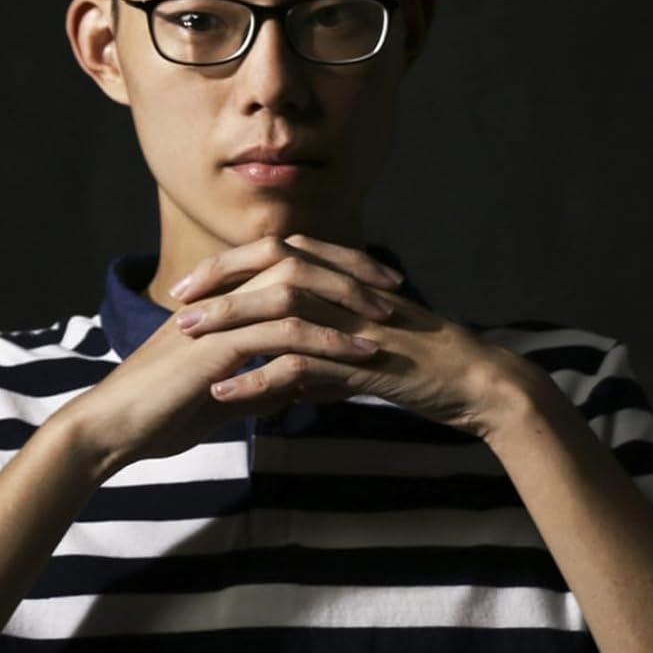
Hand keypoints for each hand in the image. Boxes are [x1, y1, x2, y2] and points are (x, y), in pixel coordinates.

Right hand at [59, 233, 397, 476]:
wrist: (111, 431)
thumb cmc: (156, 416)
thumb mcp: (219, 397)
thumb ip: (254, 385)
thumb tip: (289, 390)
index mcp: (220, 300)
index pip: (285, 262)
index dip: (332, 266)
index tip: (375, 282)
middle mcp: (220, 297)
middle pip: (296, 258)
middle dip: (350, 270)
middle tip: (394, 288)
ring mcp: (218, 317)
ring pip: (294, 287)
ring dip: (345, 302)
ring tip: (387, 321)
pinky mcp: (216, 346)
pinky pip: (281, 333)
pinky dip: (325, 341)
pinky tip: (358, 356)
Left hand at [165, 233, 546, 442]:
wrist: (476, 384)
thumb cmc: (422, 370)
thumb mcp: (361, 360)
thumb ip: (319, 366)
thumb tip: (281, 385)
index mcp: (345, 282)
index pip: (276, 257)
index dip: (229, 266)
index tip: (190, 285)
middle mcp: (346, 292)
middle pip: (269, 271)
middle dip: (218, 284)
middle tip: (176, 302)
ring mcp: (353, 322)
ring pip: (278, 312)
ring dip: (228, 326)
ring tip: (185, 342)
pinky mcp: (361, 358)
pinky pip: (299, 364)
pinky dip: (256, 378)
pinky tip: (224, 395)